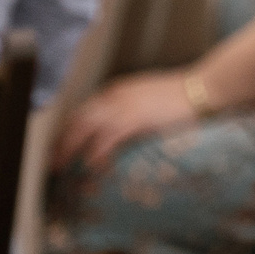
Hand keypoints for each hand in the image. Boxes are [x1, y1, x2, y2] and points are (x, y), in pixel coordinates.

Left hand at [57, 69, 201, 170]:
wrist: (203, 87)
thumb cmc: (183, 95)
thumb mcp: (150, 99)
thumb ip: (133, 110)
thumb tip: (124, 130)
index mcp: (118, 90)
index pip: (85, 110)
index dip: (70, 129)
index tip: (61, 145)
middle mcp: (115, 95)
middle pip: (79, 118)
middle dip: (62, 140)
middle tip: (52, 160)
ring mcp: (124, 105)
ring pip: (86, 127)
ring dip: (70, 148)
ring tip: (60, 166)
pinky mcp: (136, 118)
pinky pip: (108, 137)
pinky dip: (96, 151)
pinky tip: (90, 165)